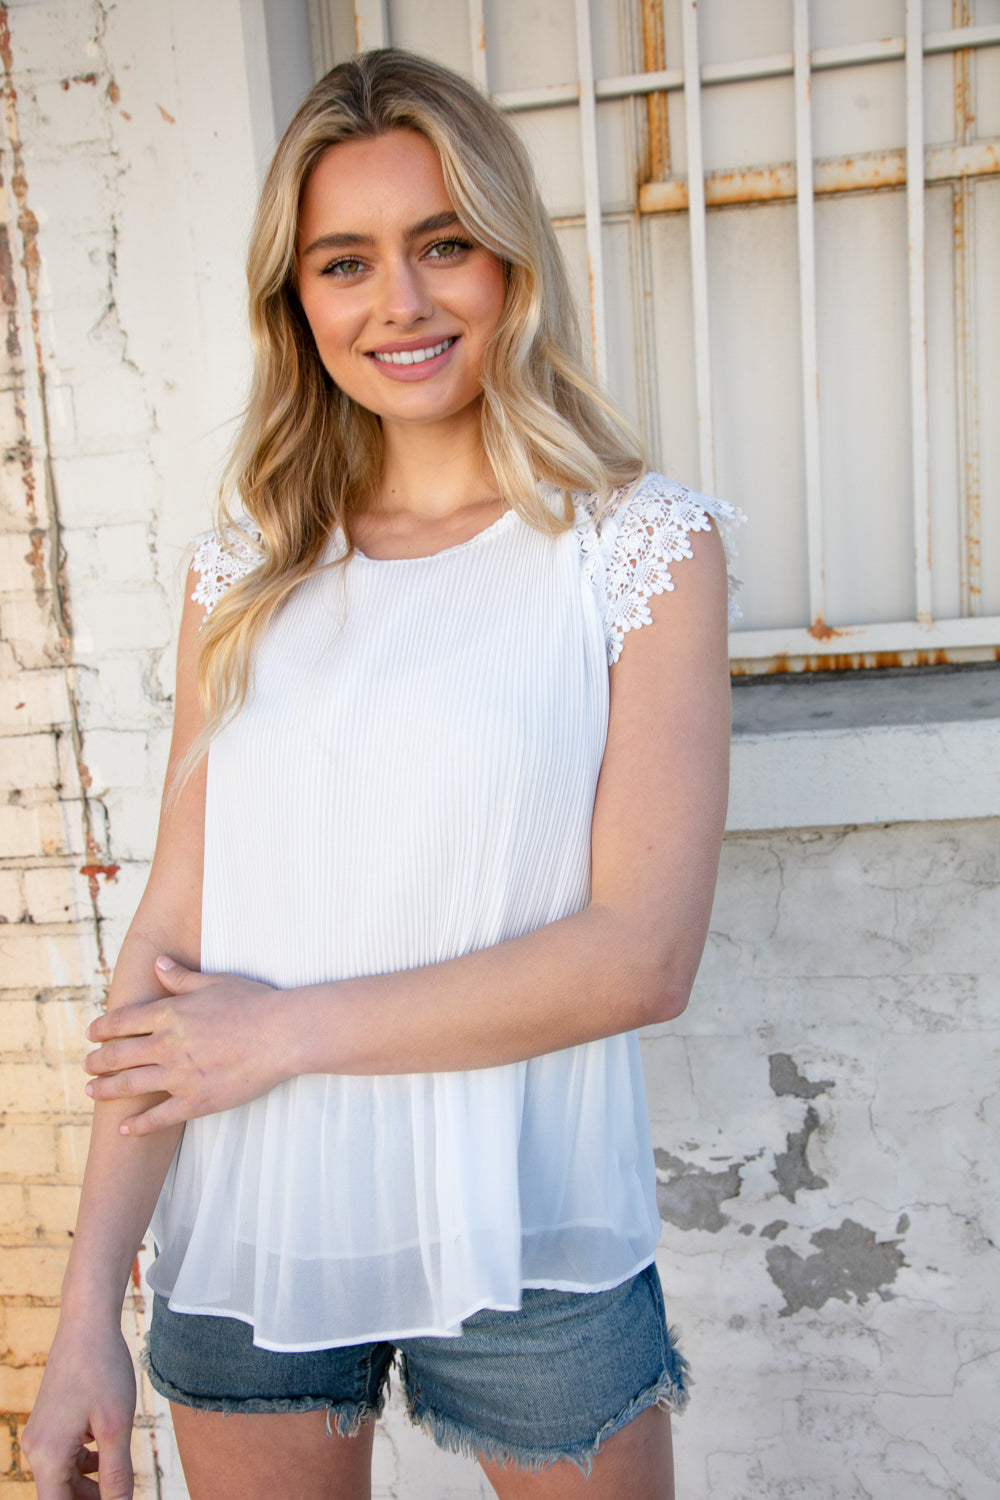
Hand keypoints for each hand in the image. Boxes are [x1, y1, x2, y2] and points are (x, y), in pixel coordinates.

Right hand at [22, 1322, 135, 1498]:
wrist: (87, 1324)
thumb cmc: (102, 1370)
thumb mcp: (116, 1426)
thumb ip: (116, 1473)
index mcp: (48, 1457)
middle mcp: (37, 1449)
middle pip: (60, 1495)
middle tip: (122, 1496)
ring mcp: (41, 1434)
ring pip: (64, 1476)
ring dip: (90, 1484)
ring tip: (119, 1481)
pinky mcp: (50, 1421)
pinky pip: (65, 1455)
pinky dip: (85, 1462)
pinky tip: (107, 1453)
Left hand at [84, 957, 287, 1134]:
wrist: (282, 1035)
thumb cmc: (253, 1004)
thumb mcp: (214, 982)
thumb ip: (180, 977)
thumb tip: (158, 962)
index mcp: (170, 1014)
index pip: (123, 1022)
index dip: (102, 1028)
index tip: (91, 1034)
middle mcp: (168, 1045)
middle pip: (119, 1055)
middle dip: (98, 1061)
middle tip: (87, 1066)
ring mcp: (179, 1076)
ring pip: (130, 1086)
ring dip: (106, 1090)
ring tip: (92, 1092)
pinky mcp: (196, 1101)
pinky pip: (158, 1118)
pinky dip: (138, 1125)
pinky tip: (125, 1128)